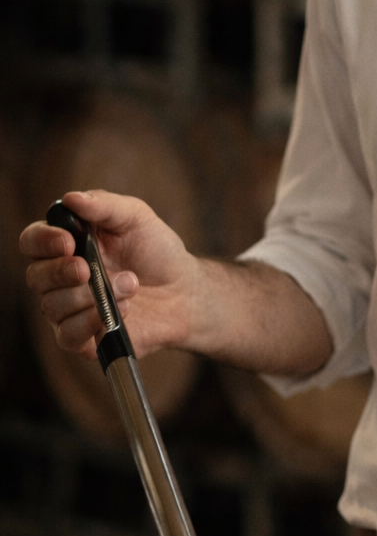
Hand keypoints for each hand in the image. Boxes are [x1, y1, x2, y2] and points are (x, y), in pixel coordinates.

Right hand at [20, 189, 197, 360]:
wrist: (184, 289)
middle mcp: (60, 277)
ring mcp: (69, 308)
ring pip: (52, 306)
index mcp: (67, 243)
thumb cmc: (156, 249)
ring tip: (130, 284)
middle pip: (36, 276)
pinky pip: (68, 335)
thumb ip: (104, 206)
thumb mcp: (135, 217)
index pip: (33, 241)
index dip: (42, 241)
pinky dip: (91, 322)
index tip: (67, 241)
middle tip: (88, 269)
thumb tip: (71, 198)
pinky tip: (122, 310)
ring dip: (91, 296)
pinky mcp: (83, 337)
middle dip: (60, 272)